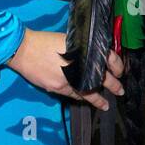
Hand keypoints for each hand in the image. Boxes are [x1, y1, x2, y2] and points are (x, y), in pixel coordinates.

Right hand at [4, 29, 124, 110]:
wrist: (24, 49)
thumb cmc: (45, 41)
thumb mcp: (68, 40)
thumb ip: (82, 49)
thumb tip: (93, 58)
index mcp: (84, 49)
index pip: (109, 57)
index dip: (117, 66)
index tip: (119, 71)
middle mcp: (79, 64)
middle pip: (102, 77)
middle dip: (113, 85)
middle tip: (120, 91)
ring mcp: (70, 78)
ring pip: (89, 91)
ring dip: (98, 98)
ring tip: (105, 105)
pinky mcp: (59, 87)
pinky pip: (74, 95)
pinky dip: (82, 99)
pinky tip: (87, 102)